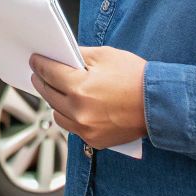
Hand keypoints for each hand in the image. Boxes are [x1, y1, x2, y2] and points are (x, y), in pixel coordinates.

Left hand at [27, 46, 147, 149]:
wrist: (161, 105)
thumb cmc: (136, 77)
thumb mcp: (106, 56)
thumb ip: (80, 54)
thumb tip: (63, 56)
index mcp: (79, 87)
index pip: (49, 73)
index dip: (39, 64)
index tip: (34, 60)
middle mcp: (79, 111)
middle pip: (48, 94)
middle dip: (42, 81)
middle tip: (39, 73)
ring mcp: (86, 128)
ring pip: (56, 114)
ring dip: (54, 101)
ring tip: (56, 90)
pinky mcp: (94, 140)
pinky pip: (72, 127)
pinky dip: (69, 116)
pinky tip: (72, 106)